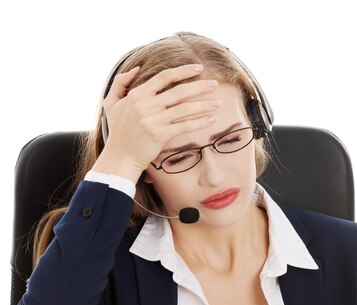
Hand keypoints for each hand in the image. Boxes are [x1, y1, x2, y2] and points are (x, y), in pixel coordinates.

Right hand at [94, 64, 220, 181]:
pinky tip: (212, 119)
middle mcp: (145, 105)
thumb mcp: (111, 103)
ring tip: (218, 103)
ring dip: (204, 105)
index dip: (183, 71)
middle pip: (179, 91)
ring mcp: (153, 120)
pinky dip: (199, 122)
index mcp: (137, 95)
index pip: (164, 77)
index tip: (198, 68)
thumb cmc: (117, 132)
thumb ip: (120, 83)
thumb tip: (136, 68)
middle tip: (215, 84)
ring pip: (184, 109)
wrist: (120, 157)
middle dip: (199, 86)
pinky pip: (184, 126)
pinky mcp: (159, 135)